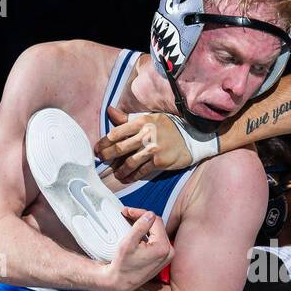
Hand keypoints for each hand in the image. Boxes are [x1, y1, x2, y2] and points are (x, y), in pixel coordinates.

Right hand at [90, 206, 173, 290]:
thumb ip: (140, 227)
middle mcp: (169, 251)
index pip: (154, 220)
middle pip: (157, 225)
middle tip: (127, 214)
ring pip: (157, 231)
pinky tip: (137, 231)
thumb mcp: (128, 243)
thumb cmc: (122, 265)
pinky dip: (147, 234)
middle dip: (142, 218)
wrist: (120, 282)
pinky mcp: (163, 258)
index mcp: (162, 247)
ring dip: (145, 225)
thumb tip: (149, 214)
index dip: (140, 213)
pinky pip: (157, 239)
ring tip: (130, 221)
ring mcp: (167, 255)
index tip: (127, 211)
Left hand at [95, 107, 215, 182]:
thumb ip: (128, 119)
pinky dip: (132, 176)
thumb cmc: (168, 127)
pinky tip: (127, 178)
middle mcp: (146, 135)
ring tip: (115, 173)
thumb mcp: (150, 118)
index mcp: (141, 122)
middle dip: (107, 156)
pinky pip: (141, 171)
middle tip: (101, 161)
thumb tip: (109, 111)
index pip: (116, 133)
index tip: (98, 148)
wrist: (192, 138)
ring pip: (129, 162)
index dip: (104, 142)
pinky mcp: (159, 162)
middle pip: (119, 148)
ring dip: (119, 170)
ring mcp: (153, 149)